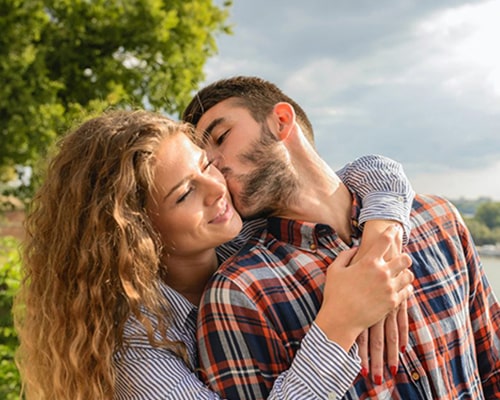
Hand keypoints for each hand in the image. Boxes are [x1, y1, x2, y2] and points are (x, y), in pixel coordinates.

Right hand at [315, 224, 412, 351]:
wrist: (341, 319)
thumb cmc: (335, 294)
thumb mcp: (334, 270)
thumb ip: (345, 255)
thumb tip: (356, 249)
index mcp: (368, 262)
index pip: (385, 241)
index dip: (392, 232)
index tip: (395, 228)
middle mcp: (382, 273)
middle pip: (405, 258)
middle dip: (403, 256)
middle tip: (399, 258)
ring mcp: (390, 288)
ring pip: (409, 275)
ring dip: (405, 272)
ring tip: (400, 273)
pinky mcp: (393, 302)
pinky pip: (408, 290)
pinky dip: (406, 287)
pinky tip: (400, 286)